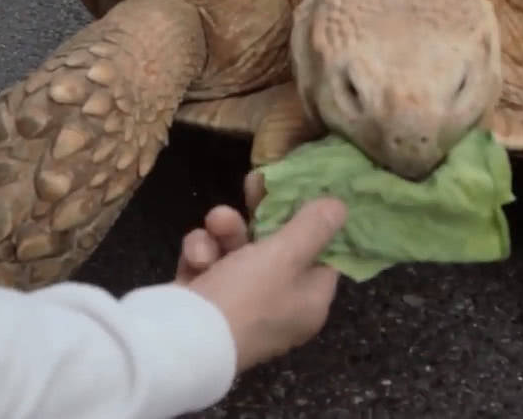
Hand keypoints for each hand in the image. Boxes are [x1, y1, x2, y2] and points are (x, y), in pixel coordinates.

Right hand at [174, 172, 346, 372]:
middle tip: (252, 183)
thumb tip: (341, 207)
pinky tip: (195, 258)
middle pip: (275, 248)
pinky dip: (201, 254)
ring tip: (215, 222)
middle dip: (258, 216)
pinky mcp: (203, 300)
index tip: (301, 189)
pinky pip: (207, 263)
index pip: (322, 256)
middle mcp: (278, 304)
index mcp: (308, 301)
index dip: (312, 221)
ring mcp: (237, 304)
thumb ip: (313, 227)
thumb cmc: (246, 297)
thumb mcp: (286, 255)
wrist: (181, 339)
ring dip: (224, 232)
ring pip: (235, 250)